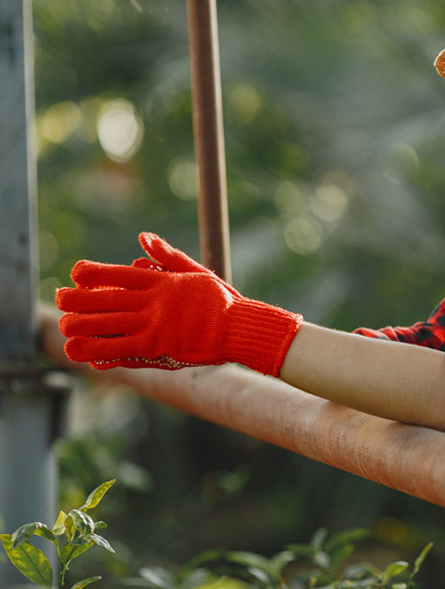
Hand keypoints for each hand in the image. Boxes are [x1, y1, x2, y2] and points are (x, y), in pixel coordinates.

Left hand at [55, 233, 301, 374]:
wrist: (240, 328)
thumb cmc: (221, 301)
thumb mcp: (196, 272)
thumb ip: (166, 257)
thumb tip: (142, 237)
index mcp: (160, 281)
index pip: (116, 273)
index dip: (90, 273)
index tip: (75, 274)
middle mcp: (151, 301)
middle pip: (101, 299)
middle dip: (75, 300)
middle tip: (60, 300)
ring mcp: (151, 325)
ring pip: (103, 325)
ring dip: (79, 326)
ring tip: (64, 328)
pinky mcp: (155, 348)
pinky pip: (118, 350)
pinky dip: (98, 351)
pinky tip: (82, 352)